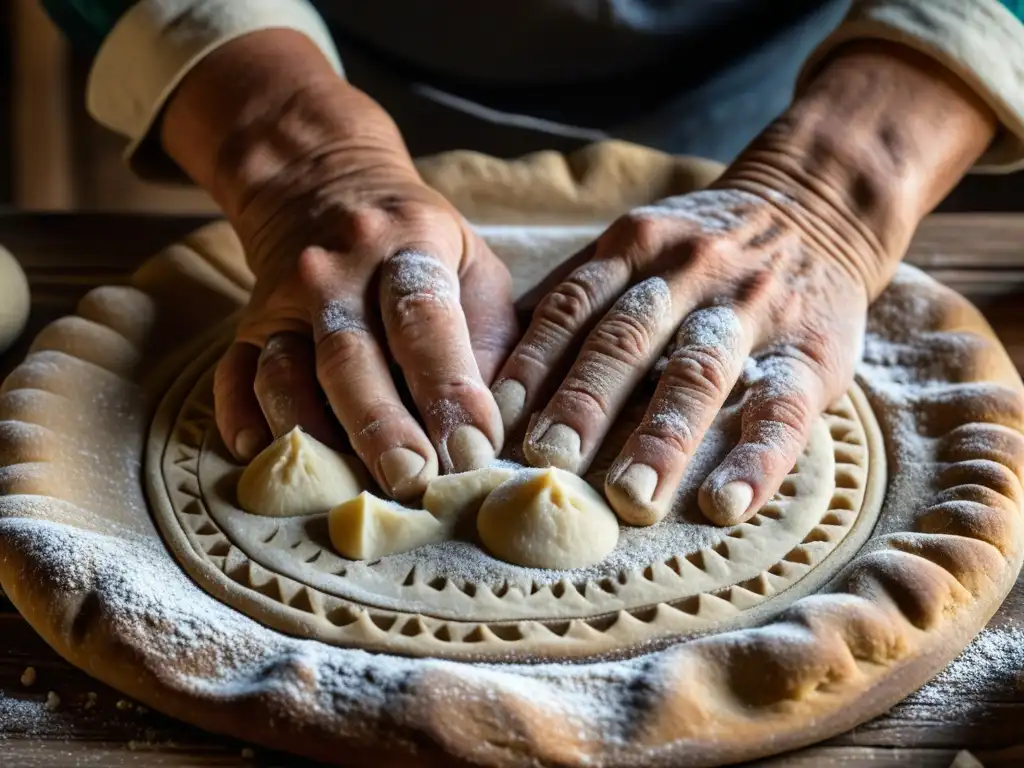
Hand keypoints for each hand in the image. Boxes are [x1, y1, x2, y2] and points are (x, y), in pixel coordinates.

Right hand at [162, 31, 516, 499]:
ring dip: (315, 438)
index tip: (473, 451)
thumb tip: (504, 430)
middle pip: (351, 358)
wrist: (324, 189)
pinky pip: (233, 377)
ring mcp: (283, 300)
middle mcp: (335, 272)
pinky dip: (241, 419)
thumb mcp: (473, 268)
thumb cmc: (420, 245)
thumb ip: (492, 342)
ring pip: (285, 375)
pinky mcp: (249, 328)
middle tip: (413, 483)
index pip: (424, 322)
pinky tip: (262, 456)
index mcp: (407, 246)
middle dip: (382, 428)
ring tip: (347, 490)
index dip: (449, 389)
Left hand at [494, 188, 867, 525]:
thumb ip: (577, 292)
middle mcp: (689, 273)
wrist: (818, 205)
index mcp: (637, 248)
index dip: (532, 364)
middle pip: (627, 340)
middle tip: (550, 463)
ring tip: (630, 498)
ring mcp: (752, 310)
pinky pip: (782, 407)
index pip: (572, 307)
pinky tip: (726, 503)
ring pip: (699, 374)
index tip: (496, 422)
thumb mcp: (639, 244)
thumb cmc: (704, 246)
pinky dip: (756, 459)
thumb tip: (493, 354)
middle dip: (585, 403)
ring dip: (661, 438)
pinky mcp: (811, 352)